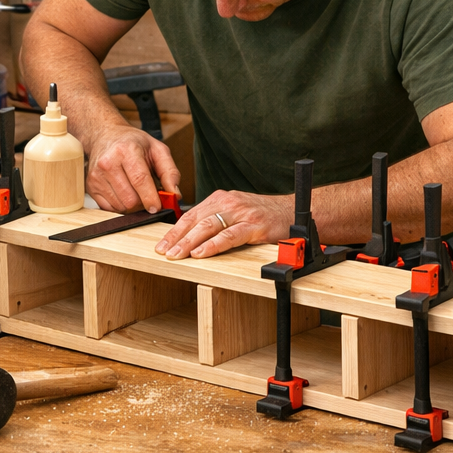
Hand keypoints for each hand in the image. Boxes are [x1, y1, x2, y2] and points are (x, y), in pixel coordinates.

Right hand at [85, 123, 181, 213]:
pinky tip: (122, 191)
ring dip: (132, 204)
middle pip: (130, 198)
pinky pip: (109, 208)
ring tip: (134, 189)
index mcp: (126, 150)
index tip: (157, 207)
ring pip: (121, 206)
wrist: (105, 136)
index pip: (140, 180)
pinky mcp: (91, 186)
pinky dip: (120, 204)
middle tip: (147, 193)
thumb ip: (170, 172)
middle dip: (143, 202)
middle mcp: (108, 162)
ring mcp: (96, 176)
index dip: (150, 197)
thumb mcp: (157, 150)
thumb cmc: (133, 143)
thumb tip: (175, 194)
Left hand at [154, 190, 291, 260]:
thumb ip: (215, 219)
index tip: (161, 245)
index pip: (190, 215)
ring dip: (190, 242)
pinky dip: (214, 245)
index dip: (174, 231)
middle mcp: (228, 202)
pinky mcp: (254, 226)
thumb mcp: (234, 211)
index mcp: (220, 198)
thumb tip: (189, 236)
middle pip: (195, 220)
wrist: (292, 210)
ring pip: (208, 226)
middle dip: (177, 238)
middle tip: (163, 252)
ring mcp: (241, 213)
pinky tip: (202, 252)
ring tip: (177, 254)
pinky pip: (230, 236)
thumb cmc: (261, 214)